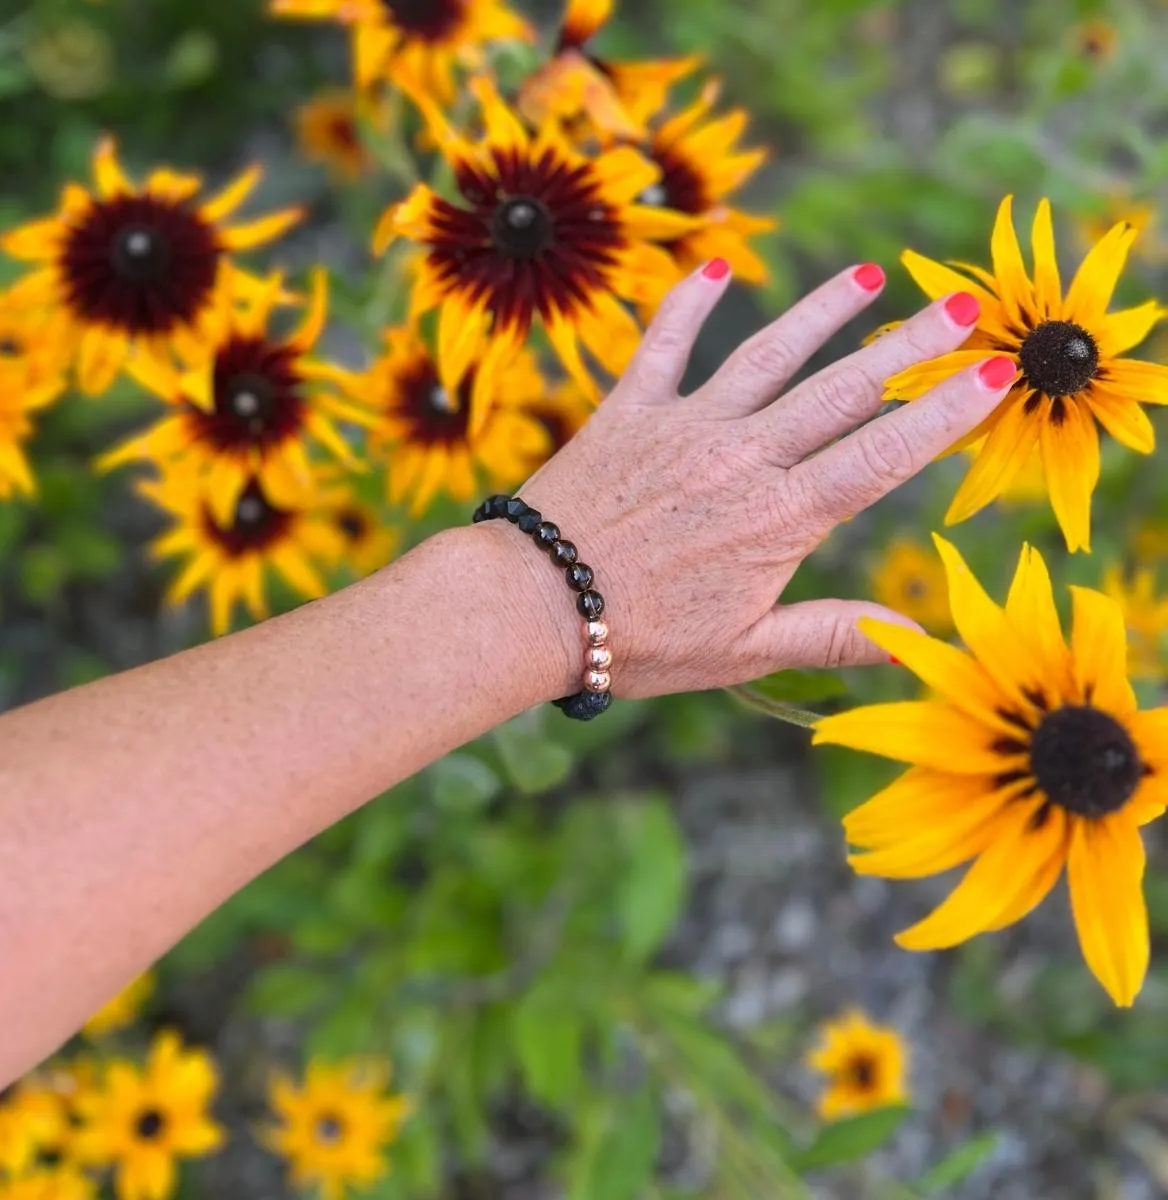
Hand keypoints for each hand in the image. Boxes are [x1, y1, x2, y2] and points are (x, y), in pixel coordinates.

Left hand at [475, 262, 1014, 701]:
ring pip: (769, 354)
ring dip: (822, 312)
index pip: (882, 455)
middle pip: (842, 391)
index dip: (944, 414)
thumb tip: (915, 635)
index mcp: (780, 518)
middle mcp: (742, 458)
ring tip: (868, 275)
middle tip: (963, 305)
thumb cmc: (638, 637)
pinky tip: (717, 263)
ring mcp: (685, 426)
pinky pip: (665, 343)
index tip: (995, 374)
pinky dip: (690, 301)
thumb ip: (831, 634)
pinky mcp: (629, 410)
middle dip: (910, 346)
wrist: (533, 605)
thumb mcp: (744, 650)